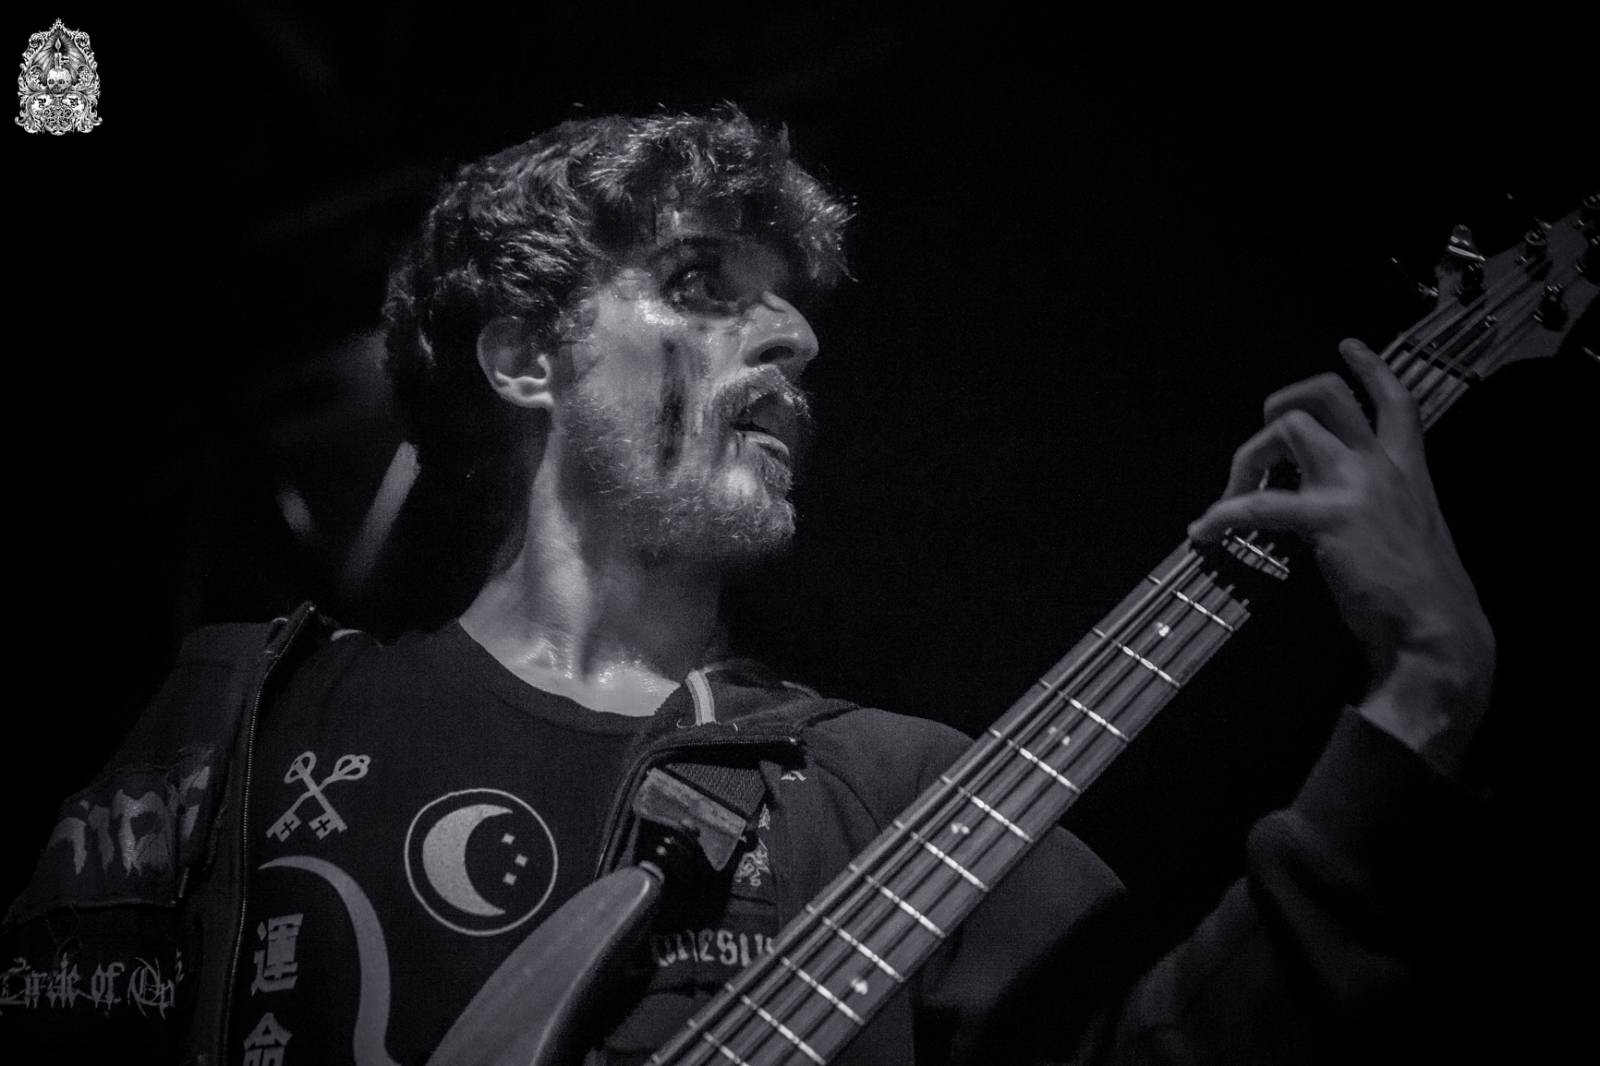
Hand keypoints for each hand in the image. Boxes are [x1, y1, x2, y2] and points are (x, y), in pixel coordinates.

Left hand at [1186, 339, 1494, 775]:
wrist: (1436, 630)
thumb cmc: (1419, 593)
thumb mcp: (1407, 531)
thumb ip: (1374, 505)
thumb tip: (1326, 503)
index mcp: (1409, 468)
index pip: (1395, 400)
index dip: (1370, 368)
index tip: (1347, 345)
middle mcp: (1383, 465)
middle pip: (1327, 395)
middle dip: (1285, 399)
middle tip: (1263, 425)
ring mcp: (1356, 485)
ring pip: (1287, 431)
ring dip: (1247, 459)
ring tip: (1228, 498)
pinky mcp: (1328, 517)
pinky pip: (1257, 505)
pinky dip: (1220, 516)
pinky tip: (1203, 531)